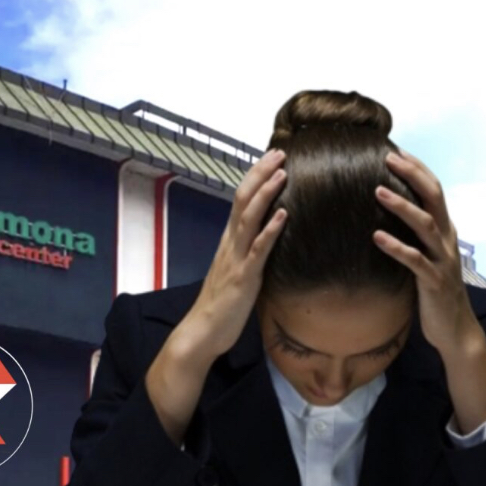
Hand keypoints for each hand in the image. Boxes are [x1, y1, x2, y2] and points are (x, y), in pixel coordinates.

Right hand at [143, 149, 286, 443]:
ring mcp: (235, 259)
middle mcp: (230, 245)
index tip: (273, 158)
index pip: (241, 202)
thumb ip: (249, 255)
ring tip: (282, 173)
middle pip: (244, 201)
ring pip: (249, 219)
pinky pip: (258, 250)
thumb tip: (267, 242)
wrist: (201, 333)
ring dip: (266, 194)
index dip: (256, 178)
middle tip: (280, 152)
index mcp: (229, 243)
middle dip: (262, 175)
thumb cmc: (220, 307)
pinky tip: (284, 216)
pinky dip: (271, 231)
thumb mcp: (236, 274)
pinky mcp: (243, 277)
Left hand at [372, 149, 479, 351]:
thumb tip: (381, 214)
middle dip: (412, 175)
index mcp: (444, 230)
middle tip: (387, 158)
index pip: (433, 190)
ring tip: (376, 190)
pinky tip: (376, 237)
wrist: (454, 329)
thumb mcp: (423, 255)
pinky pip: (414, 261)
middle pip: (433, 198)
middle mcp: (446, 239)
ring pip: (425, 225)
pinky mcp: (433, 281)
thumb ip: (411, 235)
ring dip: (401, 206)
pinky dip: (396, 247)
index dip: (416, 169)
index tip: (394, 149)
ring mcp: (442, 260)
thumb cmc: (431, 290)